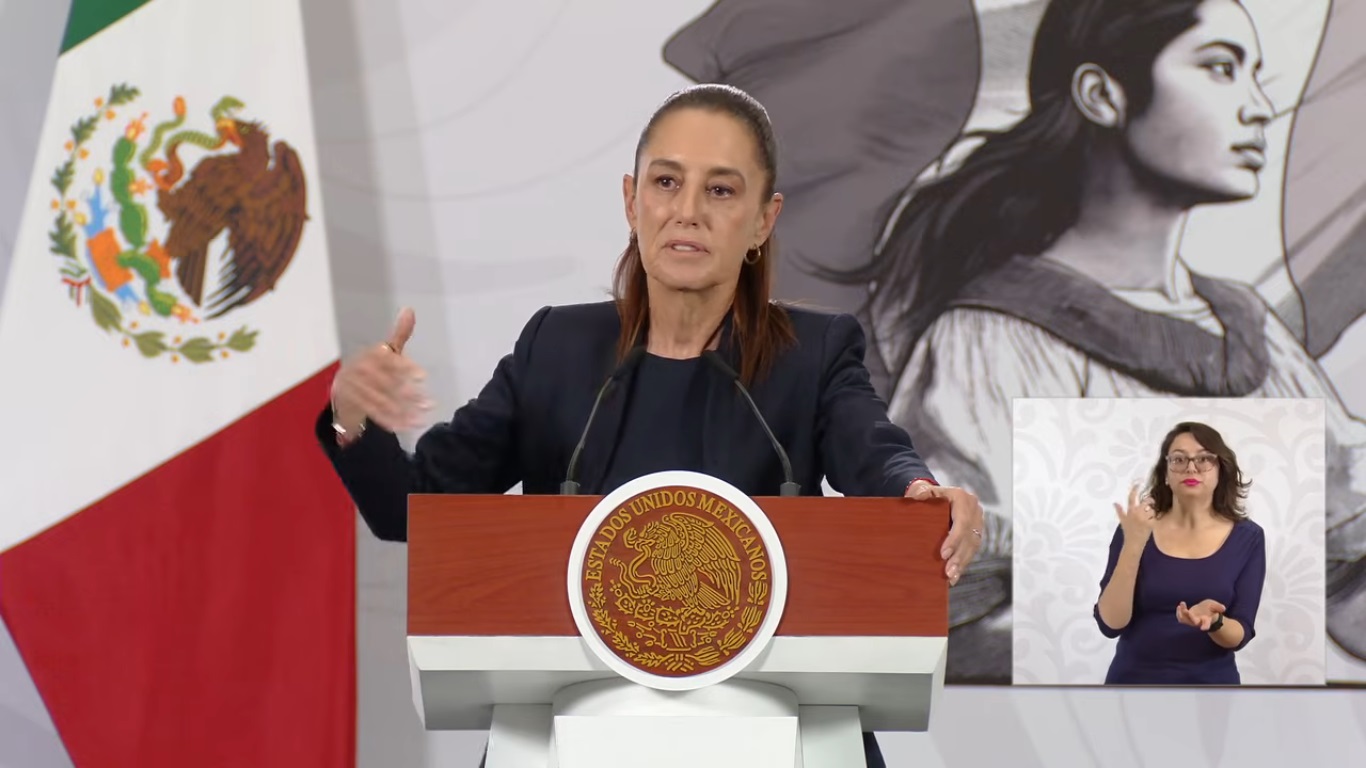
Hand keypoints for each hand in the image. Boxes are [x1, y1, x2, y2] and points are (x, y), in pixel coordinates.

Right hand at [330, 307, 430, 432]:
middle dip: (409, 395)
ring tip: (423, 417)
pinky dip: (393, 421)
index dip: (405, 368)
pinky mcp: (350, 405)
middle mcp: (356, 370)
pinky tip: (409, 425)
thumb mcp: (384, 350)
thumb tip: (410, 310)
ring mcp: (351, 389)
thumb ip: (399, 334)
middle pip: (386, 384)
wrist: (343, 389)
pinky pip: (373, 414)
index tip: (423, 377)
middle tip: (429, 403)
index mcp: (367, 355)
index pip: (387, 360)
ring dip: (404, 411)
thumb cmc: (371, 367)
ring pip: (381, 402)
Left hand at [906, 480, 983, 586]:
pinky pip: (972, 550)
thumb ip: (921, 493)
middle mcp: (974, 509)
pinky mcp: (977, 532)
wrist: (935, 496)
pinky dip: (963, 563)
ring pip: (973, 545)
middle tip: (948, 572)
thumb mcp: (922, 491)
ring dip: (962, 563)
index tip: (943, 554)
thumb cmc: (926, 495)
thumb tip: (918, 497)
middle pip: (969, 536)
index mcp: (962, 497)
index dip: (954, 539)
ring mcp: (977, 521)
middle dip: (958, 556)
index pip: (962, 521)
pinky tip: (955, 576)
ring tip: (951, 577)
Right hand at [1115, 484, 1155, 548]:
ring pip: (1153, 509)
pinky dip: (1155, 518)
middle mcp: (1137, 513)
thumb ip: (1119, 510)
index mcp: (1130, 511)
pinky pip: (1155, 517)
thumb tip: (1115, 503)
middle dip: (1150, 500)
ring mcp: (1144, 519)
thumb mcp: (1122, 520)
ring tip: (1151, 513)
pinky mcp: (1150, 524)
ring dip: (1153, 510)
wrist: (1133, 543)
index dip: (1135, 489)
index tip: (1138, 483)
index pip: (1132, 497)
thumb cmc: (1127, 531)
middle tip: (1151, 501)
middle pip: (1146, 501)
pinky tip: (1153, 520)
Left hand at [1177, 599, 1226, 630]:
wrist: (1205, 611)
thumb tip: (1223, 608)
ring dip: (1182, 613)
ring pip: (1185, 620)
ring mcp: (1192, 620)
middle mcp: (1199, 622)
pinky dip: (1179, 613)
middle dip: (1190, 617)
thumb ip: (1218, 607)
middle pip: (1193, 622)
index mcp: (1207, 620)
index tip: (1203, 628)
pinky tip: (1179, 606)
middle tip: (1187, 611)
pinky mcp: (1187, 618)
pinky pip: (1181, 618)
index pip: (1206, 625)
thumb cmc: (1211, 609)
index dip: (1205, 626)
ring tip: (1182, 604)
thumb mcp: (1216, 606)